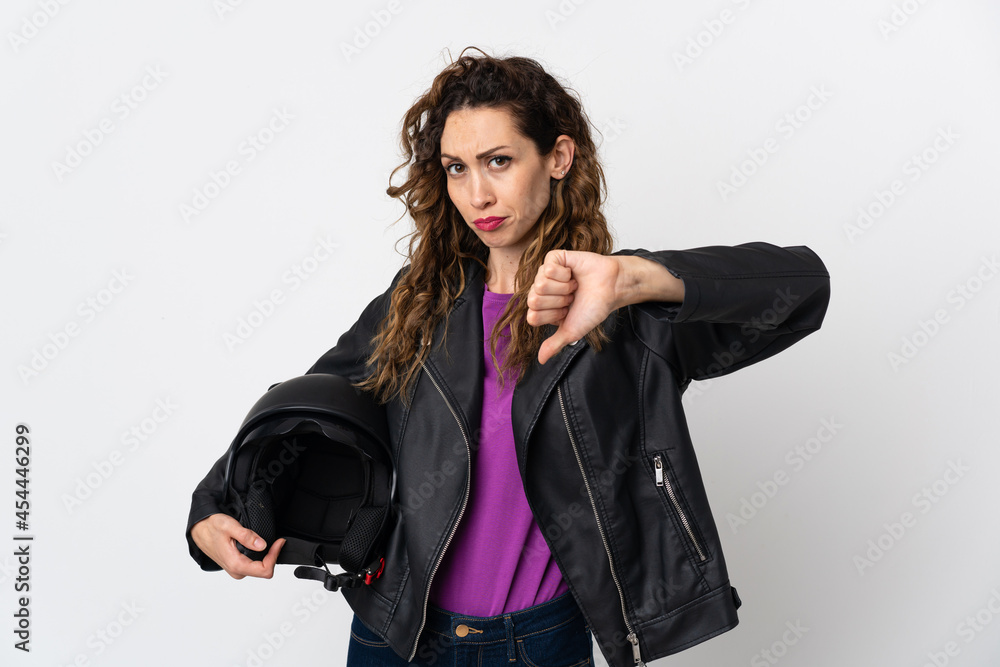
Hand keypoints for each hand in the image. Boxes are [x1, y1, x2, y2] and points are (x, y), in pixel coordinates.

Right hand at [190, 513, 284, 579]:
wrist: (199, 530)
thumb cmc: (211, 527)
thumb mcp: (229, 526)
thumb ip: (246, 536)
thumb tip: (262, 545)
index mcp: (235, 564)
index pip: (264, 570)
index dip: (275, 556)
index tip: (279, 542)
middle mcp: (236, 570)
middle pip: (264, 571)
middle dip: (273, 556)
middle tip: (277, 541)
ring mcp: (236, 569)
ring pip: (259, 569)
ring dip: (267, 557)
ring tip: (270, 542)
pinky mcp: (236, 566)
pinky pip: (253, 565)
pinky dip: (260, 557)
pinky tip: (260, 546)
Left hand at [527, 250, 623, 364]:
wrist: (611, 289)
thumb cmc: (593, 308)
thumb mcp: (572, 331)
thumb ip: (554, 344)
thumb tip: (540, 360)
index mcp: (542, 308)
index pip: (532, 316)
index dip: (553, 316)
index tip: (567, 312)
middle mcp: (540, 290)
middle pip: (533, 300)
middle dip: (558, 302)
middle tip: (571, 298)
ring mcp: (545, 273)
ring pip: (540, 284)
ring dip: (563, 288)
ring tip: (574, 286)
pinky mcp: (553, 258)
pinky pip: (547, 269)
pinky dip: (564, 275)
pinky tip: (572, 274)